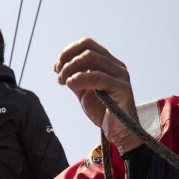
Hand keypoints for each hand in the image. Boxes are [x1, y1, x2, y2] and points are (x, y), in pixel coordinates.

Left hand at [54, 38, 142, 153]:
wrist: (120, 134)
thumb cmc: (104, 113)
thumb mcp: (85, 92)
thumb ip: (76, 78)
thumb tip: (61, 68)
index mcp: (109, 64)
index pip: (87, 44)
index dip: (69, 51)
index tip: (56, 67)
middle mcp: (117, 66)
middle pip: (88, 49)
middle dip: (67, 59)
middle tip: (58, 74)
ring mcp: (120, 76)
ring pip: (91, 58)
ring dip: (71, 68)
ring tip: (63, 81)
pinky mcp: (122, 88)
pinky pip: (98, 76)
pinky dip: (80, 78)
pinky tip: (71, 85)